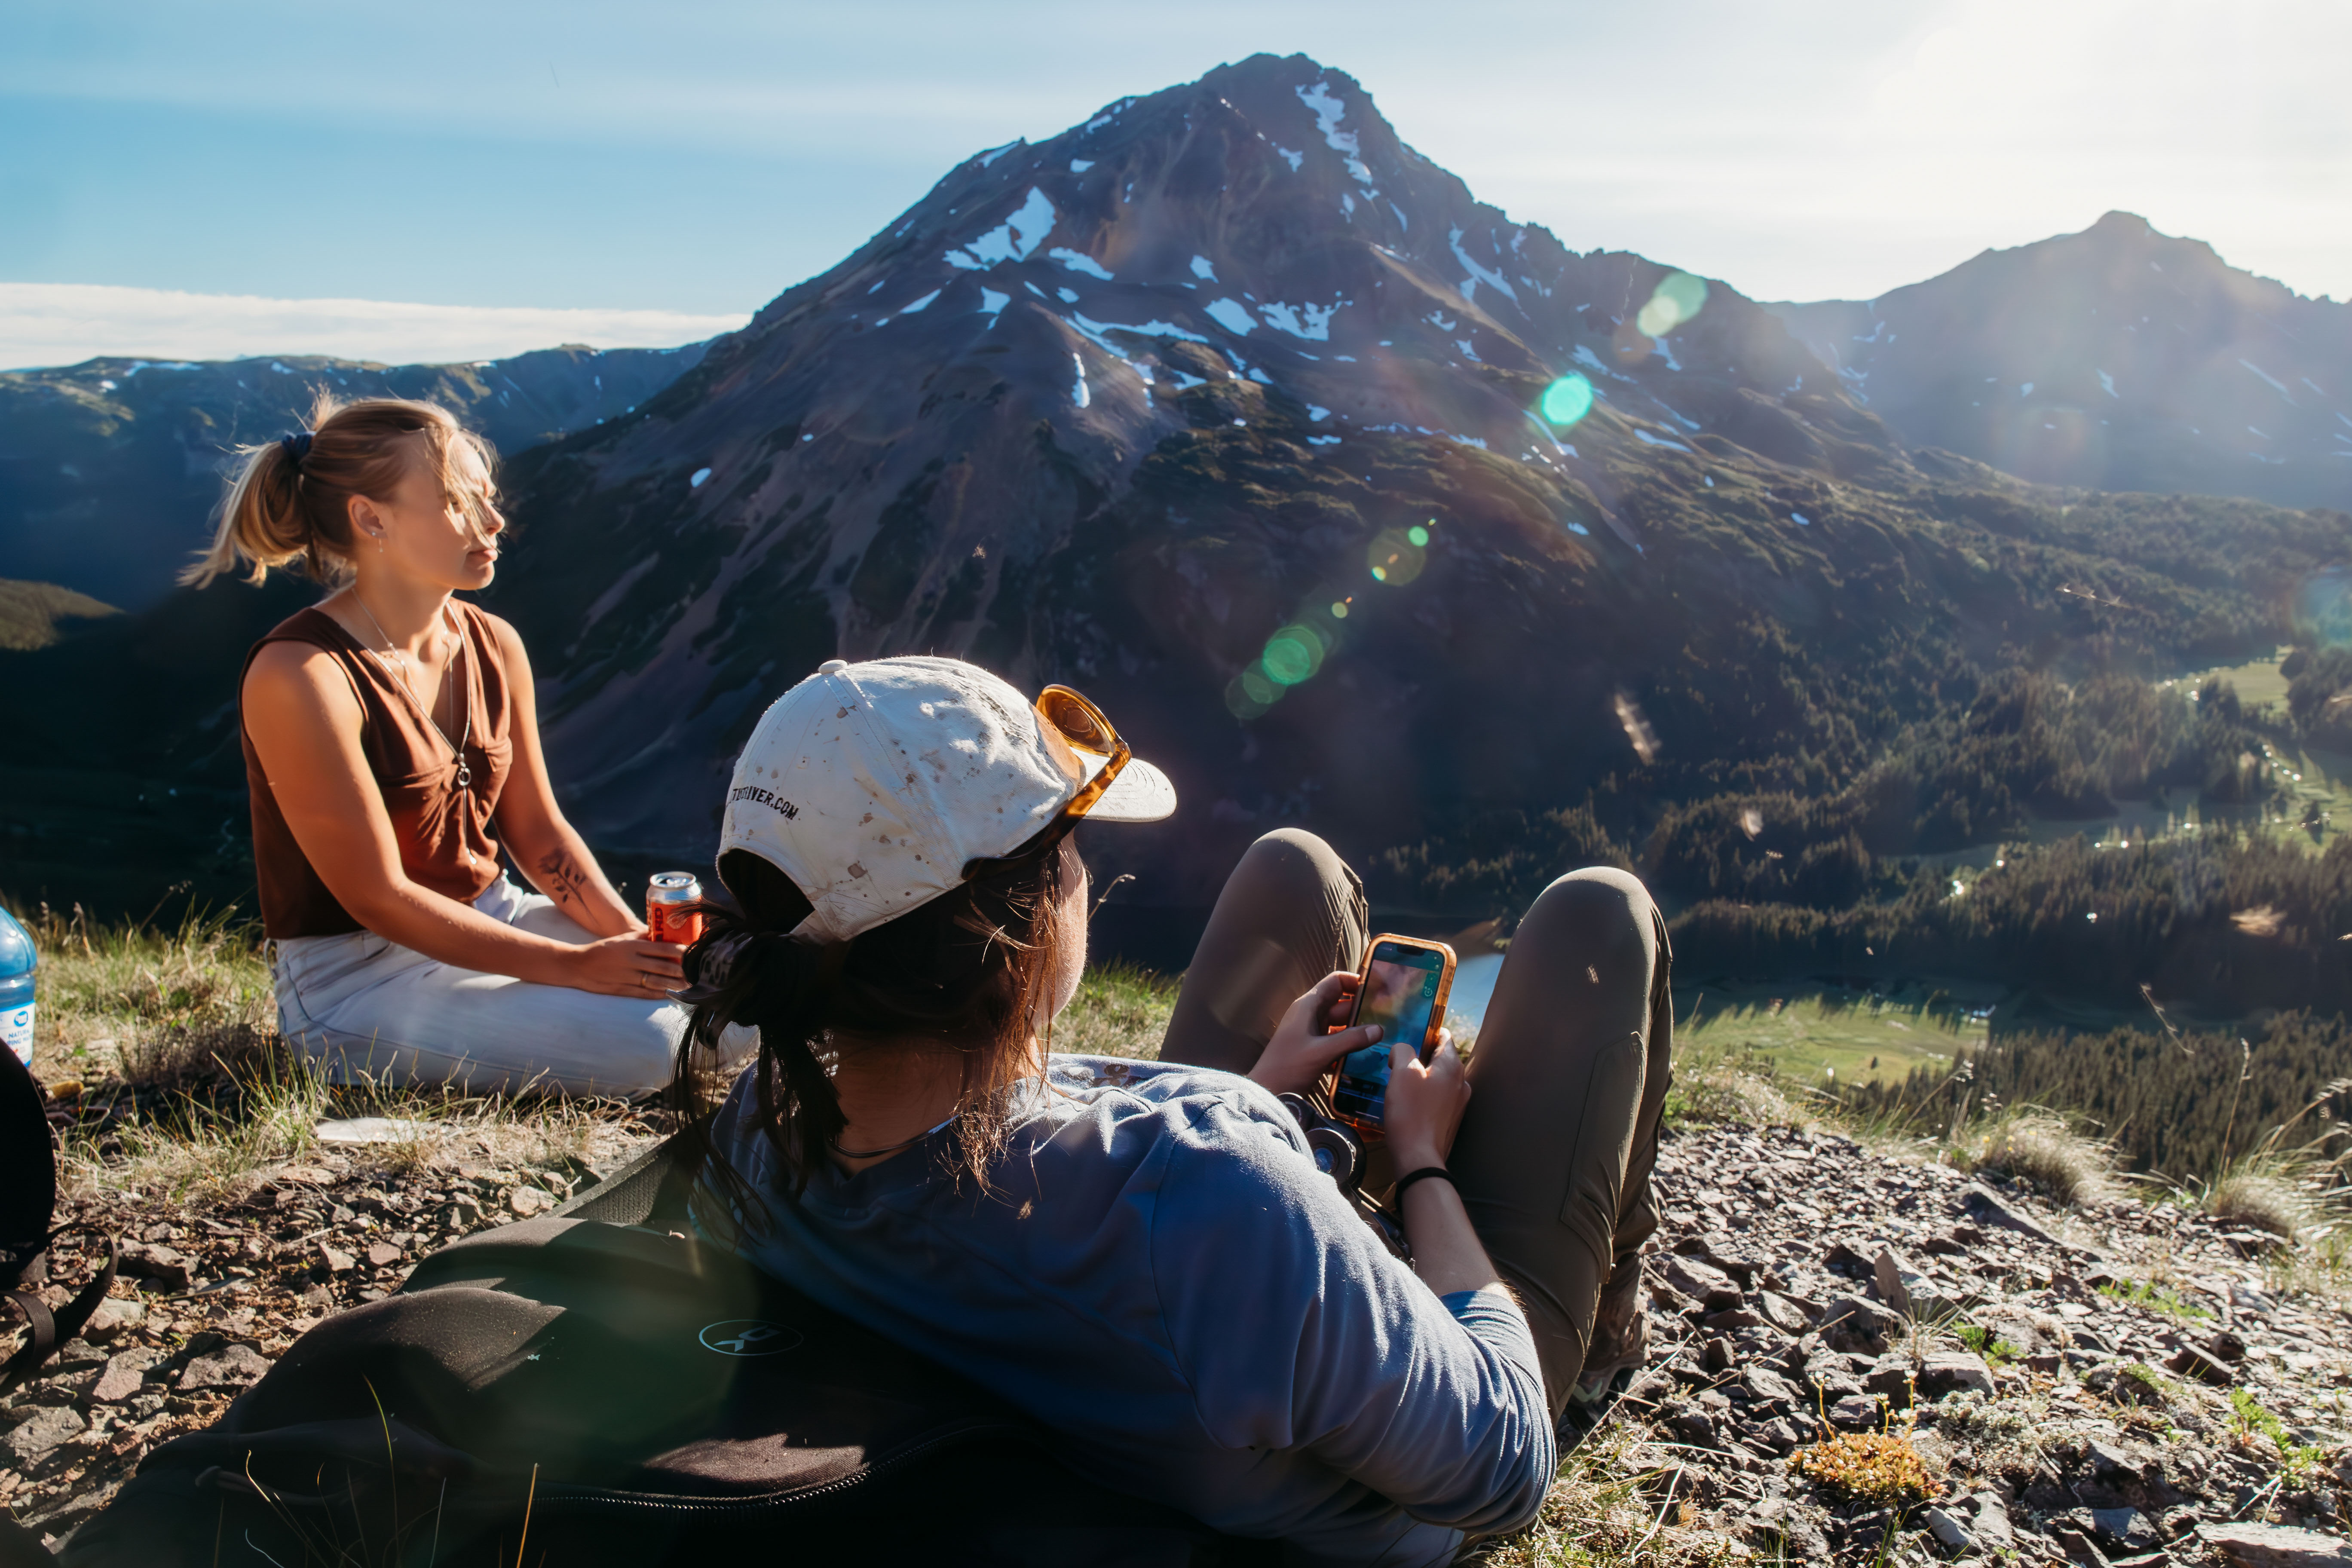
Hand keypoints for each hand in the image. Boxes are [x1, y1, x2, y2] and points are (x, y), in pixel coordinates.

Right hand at [562, 934, 687, 998]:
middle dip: (680, 970)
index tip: (692, 953)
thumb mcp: (622, 939)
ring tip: (687, 985)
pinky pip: (644, 993)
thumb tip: (663, 936)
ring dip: (673, 984)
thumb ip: (642, 938)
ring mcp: (627, 977)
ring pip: (655, 981)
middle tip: (695, 972)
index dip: (679, 952)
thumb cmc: (603, 949)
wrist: (578, 965)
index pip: (662, 948)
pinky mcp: (622, 989)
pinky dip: (657, 994)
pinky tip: (669, 994)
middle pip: (662, 966)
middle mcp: (631, 961)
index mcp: (632, 946)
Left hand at [1247, 971, 1382, 1096]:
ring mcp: (1311, 1033)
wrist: (1267, 1094)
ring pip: (1341, 1026)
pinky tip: (1366, 1057)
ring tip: (1383, 1038)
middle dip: (1363, 1011)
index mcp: (1308, 1007)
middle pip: (1342, 1005)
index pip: (1335, 982)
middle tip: (1388, 1018)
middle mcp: (1310, 1016)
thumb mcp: (1321, 1052)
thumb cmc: (1287, 1067)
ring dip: (1358, 1031)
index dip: (1356, 981)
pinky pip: (1336, 1042)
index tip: (1377, 989)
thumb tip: (1378, 1030)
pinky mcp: (1314, 1051)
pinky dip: (1349, 1047)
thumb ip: (1351, 1040)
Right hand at [1382, 1036, 1469, 1169]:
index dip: (1425, 1031)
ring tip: (1398, 1082)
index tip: (1408, 1033)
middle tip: (1397, 1060)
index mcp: (1452, 1066)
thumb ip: (1402, 1051)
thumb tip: (1402, 1049)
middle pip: (1440, 1059)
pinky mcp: (1450, 1119)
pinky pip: (1436, 1098)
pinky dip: (1423, 1096)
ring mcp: (1458, 1103)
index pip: (1444, 1036)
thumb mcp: (1402, 1073)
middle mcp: (1461, 1082)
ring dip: (1420, 1078)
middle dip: (1419, 1057)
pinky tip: (1406, 1103)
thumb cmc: (1410, 1113)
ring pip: (1437, 1079)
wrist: (1418, 1158)